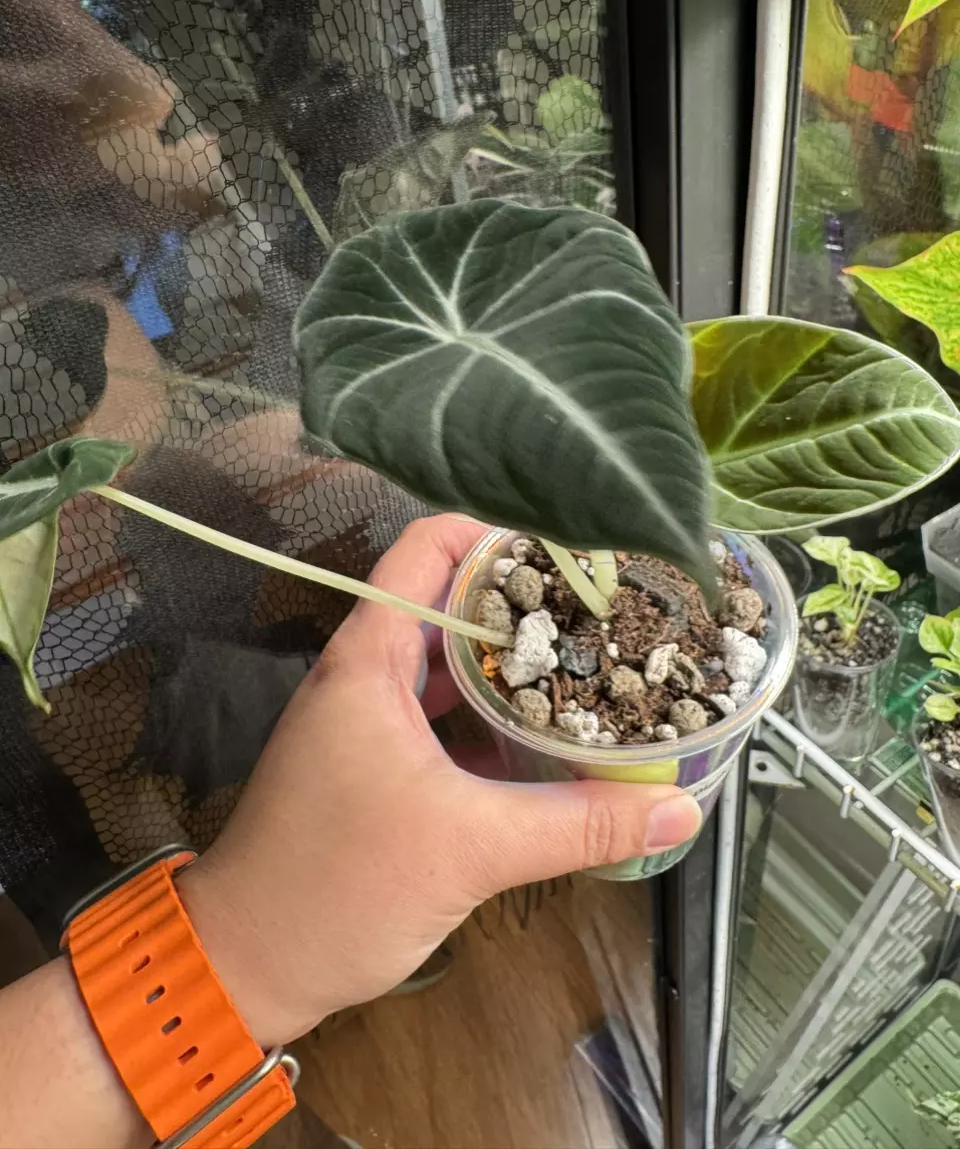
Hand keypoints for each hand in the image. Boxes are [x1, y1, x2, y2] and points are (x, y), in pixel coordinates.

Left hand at [180, 515, 701, 1045]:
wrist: (247, 965)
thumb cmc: (339, 884)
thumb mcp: (470, 848)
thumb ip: (578, 824)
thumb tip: (678, 810)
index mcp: (369, 658)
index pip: (428, 549)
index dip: (497, 533)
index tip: (572, 546)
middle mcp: (366, 675)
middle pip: (449, 604)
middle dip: (523, 601)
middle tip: (605, 605)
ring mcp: (369, 722)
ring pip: (449, 668)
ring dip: (512, 665)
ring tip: (592, 659)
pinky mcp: (378, 767)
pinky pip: (446, 720)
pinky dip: (494, 720)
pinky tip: (551, 739)